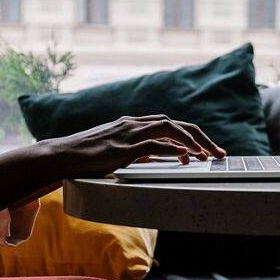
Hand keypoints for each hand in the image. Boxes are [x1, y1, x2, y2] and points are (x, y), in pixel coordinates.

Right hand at [48, 114, 225, 176]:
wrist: (61, 155)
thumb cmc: (89, 154)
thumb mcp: (119, 148)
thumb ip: (140, 149)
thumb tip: (161, 156)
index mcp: (135, 124)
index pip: (171, 124)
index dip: (192, 135)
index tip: (207, 149)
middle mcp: (135, 124)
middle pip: (176, 123)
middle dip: (201, 137)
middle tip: (218, 153)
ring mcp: (128, 134)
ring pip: (168, 128)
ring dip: (191, 141)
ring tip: (207, 155)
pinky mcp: (121, 148)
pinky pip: (152, 145)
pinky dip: (171, 148)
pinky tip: (185, 155)